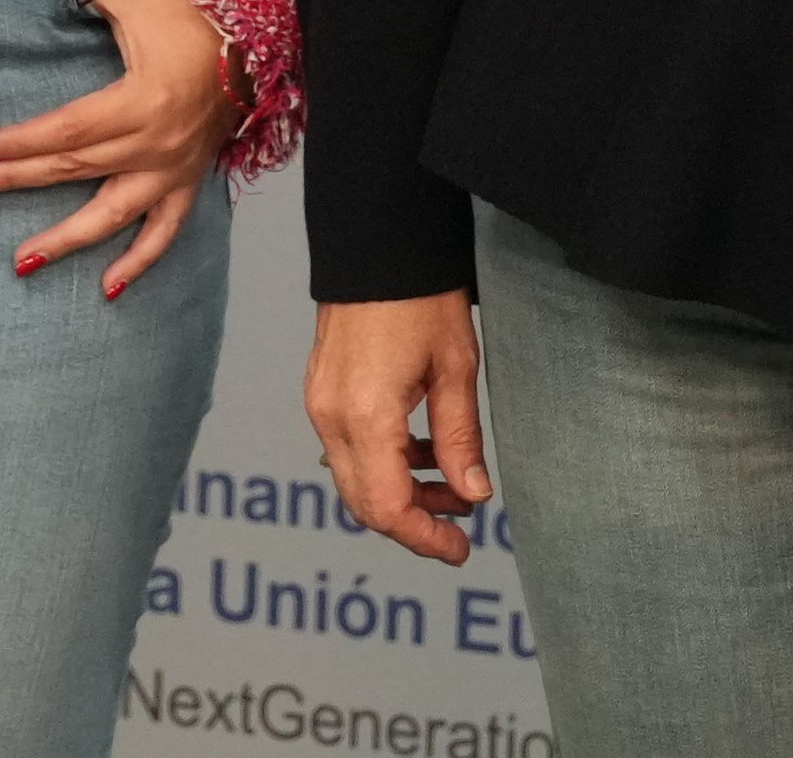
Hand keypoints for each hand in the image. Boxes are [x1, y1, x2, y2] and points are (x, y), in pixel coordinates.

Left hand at [0, 0, 240, 299]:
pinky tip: (107, 290)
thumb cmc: (186, 15)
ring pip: (113, 215)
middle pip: (73, 169)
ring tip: (21, 261)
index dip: (19, 142)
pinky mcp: (188, 182)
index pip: (67, 129)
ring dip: (66, 240)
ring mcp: (174, 170)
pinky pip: (164, 233)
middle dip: (13, 180)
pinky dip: (138, 263)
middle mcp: (157, 144)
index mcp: (142, 100)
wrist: (250, 40)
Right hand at [303, 293, 492, 565]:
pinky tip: (420, 449)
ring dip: (400, 492)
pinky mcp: (320, 390)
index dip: (425, 538)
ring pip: (354, 478)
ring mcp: (319, 403)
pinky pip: (345, 448)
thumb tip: (473, 495)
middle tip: (461, 522)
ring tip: (451, 483)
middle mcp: (331, 417)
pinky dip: (382, 463)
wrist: (378, 243)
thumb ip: (459, 439)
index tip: (460, 549)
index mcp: (366, 417)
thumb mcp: (455, 369)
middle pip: (364, 503)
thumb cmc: (421, 296)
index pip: (388, 508)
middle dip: (414, 520)